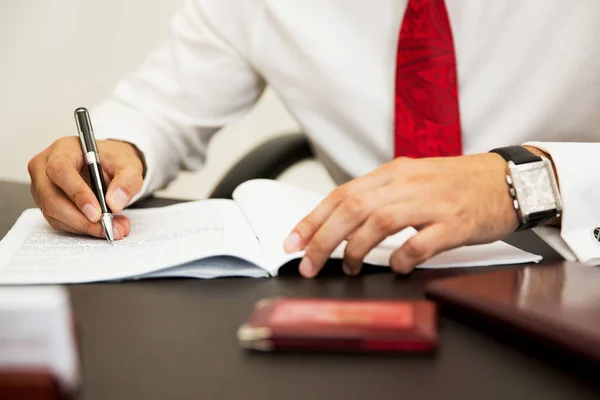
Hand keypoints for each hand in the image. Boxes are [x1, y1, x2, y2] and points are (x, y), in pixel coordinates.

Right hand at [28, 137, 143, 239]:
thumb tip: (114, 203)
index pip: (61, 170)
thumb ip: (127, 181)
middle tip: (107, 227)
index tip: (97, 213)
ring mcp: (42, 186)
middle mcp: (45, 166)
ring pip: (54, 213)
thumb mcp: (129, 165)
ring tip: (114, 227)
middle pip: (52, 197)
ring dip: (84, 226)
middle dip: (81, 218)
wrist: (109, 165)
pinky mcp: (45, 202)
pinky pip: (58, 221)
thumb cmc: (114, 160)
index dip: (77, 194)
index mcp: (63, 149)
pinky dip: (81, 228)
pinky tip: (102, 226)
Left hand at [283, 153, 518, 277]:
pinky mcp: (456, 222)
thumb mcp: (413, 180)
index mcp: (394, 173)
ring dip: (356, 248)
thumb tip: (341, 223)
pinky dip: (402, 258)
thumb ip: (380, 197)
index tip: (293, 242)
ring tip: (348, 267)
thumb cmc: (457, 184)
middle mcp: (409, 183)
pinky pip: (421, 242)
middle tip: (309, 264)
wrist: (509, 179)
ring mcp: (433, 201)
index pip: (342, 194)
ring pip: (380, 221)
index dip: (312, 219)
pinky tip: (396, 267)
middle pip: (353, 208)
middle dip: (323, 239)